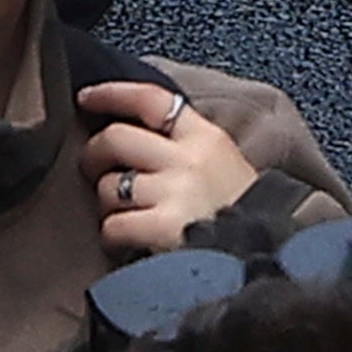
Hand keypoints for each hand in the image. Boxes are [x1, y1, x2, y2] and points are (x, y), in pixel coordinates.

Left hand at [82, 82, 260, 247]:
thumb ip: (185, 147)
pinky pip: (114, 224)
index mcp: (205, 137)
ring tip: (123, 216)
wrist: (266, 258)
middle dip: (94, 155)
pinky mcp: (166, 227)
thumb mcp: (224, 164)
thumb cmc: (242, 214)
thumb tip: (130, 136)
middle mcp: (189, 158)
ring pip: (109, 185)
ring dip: (106, 203)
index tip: (85, 97)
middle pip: (116, 138)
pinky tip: (123, 242)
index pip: (151, 99)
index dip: (111, 94)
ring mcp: (177, 191)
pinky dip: (111, 235)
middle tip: (95, 171)